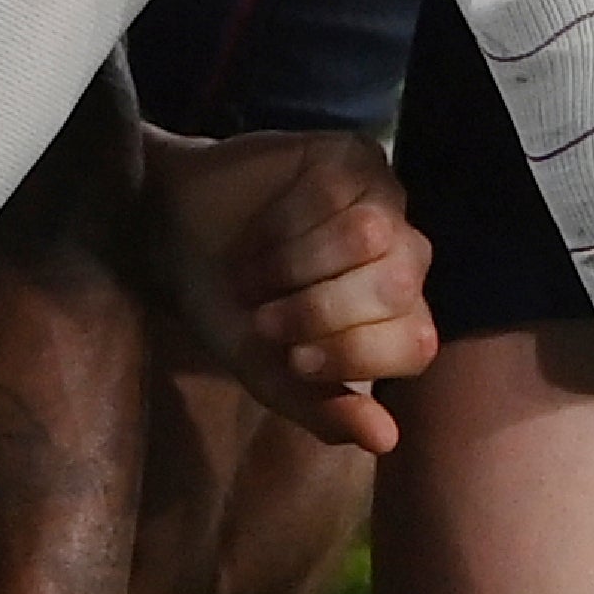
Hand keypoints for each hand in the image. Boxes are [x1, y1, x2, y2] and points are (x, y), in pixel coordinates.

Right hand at [143, 126, 434, 455]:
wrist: (178, 236)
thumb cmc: (233, 310)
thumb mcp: (268, 373)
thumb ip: (325, 410)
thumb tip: (386, 439)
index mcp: (399, 319)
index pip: (415, 343)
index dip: (354, 354)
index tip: (291, 358)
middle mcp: (406, 258)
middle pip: (395, 287)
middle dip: (320, 310)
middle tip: (263, 320)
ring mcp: (385, 200)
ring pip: (368, 235)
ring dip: (297, 264)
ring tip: (252, 278)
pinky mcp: (352, 155)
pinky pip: (334, 190)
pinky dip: (284, 223)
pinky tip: (254, 236)